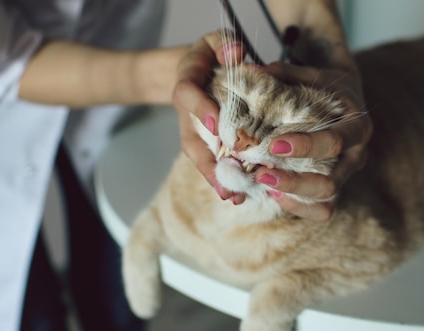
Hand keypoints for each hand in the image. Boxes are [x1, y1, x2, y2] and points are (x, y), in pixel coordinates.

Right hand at [172, 30, 247, 203]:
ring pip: (200, 156)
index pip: (188, 94)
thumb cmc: (213, 53)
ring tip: (233, 196)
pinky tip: (236, 195)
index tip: (218, 125)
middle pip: (191, 139)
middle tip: (225, 179)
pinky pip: (211, 161)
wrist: (199, 68)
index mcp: (187, 81)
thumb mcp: (217, 41)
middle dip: (208, 161)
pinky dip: (222, 178)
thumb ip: (225, 44)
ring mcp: (194, 130)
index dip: (201, 109)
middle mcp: (186, 111)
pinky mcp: (205, 142)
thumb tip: (236, 53)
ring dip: (215, 178)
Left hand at [254, 62, 372, 220]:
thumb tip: (248, 72)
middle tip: (261, 174)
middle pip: (332, 181)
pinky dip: (298, 207)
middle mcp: (357, 155)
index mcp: (356, 126)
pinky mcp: (335, 187)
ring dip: (293, 196)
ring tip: (263, 184)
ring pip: (327, 199)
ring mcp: (347, 175)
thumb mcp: (308, 75)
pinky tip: (273, 194)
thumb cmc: (324, 87)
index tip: (273, 145)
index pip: (334, 142)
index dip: (305, 147)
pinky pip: (321, 209)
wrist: (345, 100)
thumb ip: (281, 75)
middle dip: (295, 181)